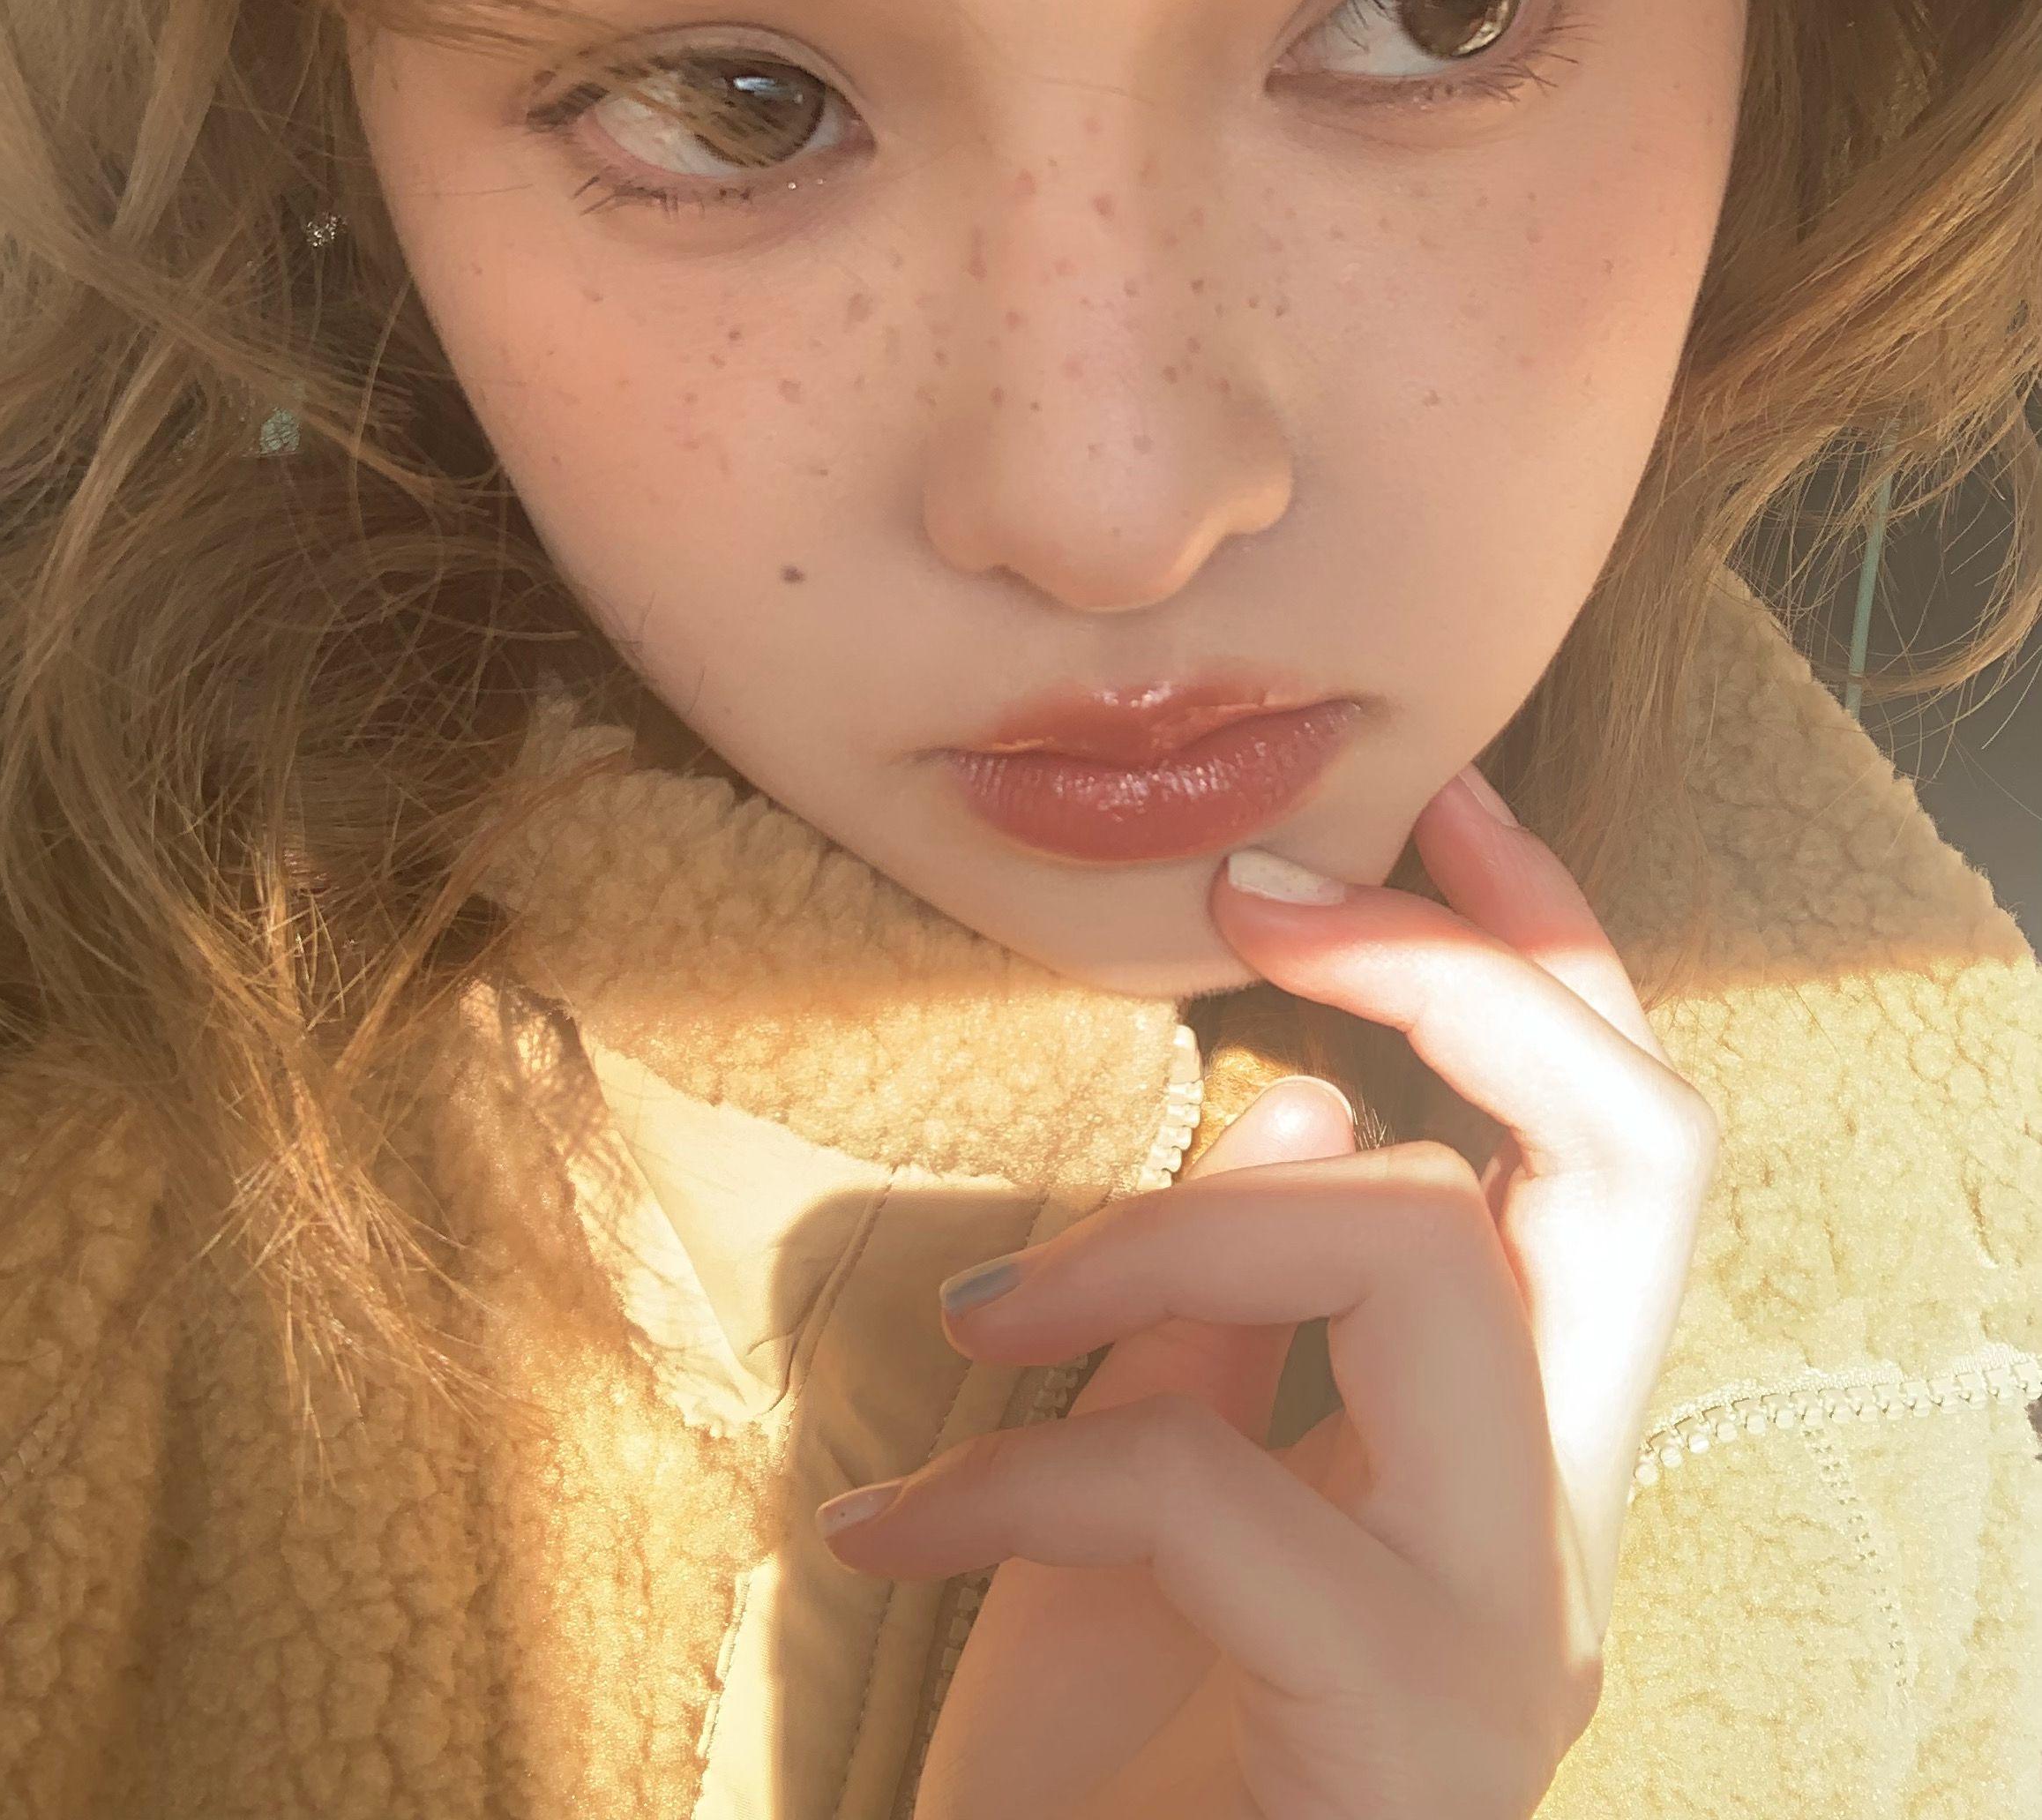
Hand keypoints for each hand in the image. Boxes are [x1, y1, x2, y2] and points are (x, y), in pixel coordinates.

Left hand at [816, 767, 1718, 1819]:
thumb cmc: (1100, 1792)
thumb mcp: (1134, 1514)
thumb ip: (1225, 1321)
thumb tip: (1305, 1102)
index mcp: (1501, 1462)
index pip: (1618, 1154)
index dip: (1554, 955)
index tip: (1436, 805)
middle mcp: (1554, 1535)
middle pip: (1637, 1157)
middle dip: (1452, 973)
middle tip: (1249, 910)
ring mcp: (1504, 1642)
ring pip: (1430, 1257)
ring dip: (1169, 1226)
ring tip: (982, 1318)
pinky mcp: (1405, 1738)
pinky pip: (1219, 1487)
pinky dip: (1023, 1467)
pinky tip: (889, 1522)